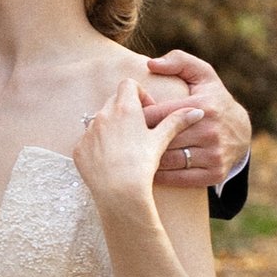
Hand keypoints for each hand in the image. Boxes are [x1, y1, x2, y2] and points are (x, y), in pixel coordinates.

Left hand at [73, 68, 174, 213]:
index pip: (128, 84)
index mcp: (124, 108)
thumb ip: (176, 121)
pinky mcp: (79, 149)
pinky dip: (99, 146)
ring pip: (100, 121)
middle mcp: (103, 115)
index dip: (139, 94)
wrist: (119, 192)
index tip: (147, 111)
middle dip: (126, 110)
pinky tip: (111, 161)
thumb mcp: (160, 140)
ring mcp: (89, 132)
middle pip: (114, 101)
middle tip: (138, 130)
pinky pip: (89, 141)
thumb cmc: (141, 164)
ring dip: (112, 128)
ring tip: (125, 149)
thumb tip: (196, 111)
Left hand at [139, 48, 249, 189]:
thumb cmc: (213, 99)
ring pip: (169, 160)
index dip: (139, 118)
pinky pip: (180, 178)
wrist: (242, 131)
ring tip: (130, 156)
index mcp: (203, 106)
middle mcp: (210, 131)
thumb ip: (178, 61)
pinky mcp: (215, 174)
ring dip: (147, 159)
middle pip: (161, 139)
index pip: (159, 114)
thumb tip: (151, 64)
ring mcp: (214, 155)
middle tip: (121, 142)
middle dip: (138, 140)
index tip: (125, 120)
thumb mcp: (202, 74)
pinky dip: (161, 176)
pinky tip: (146, 171)